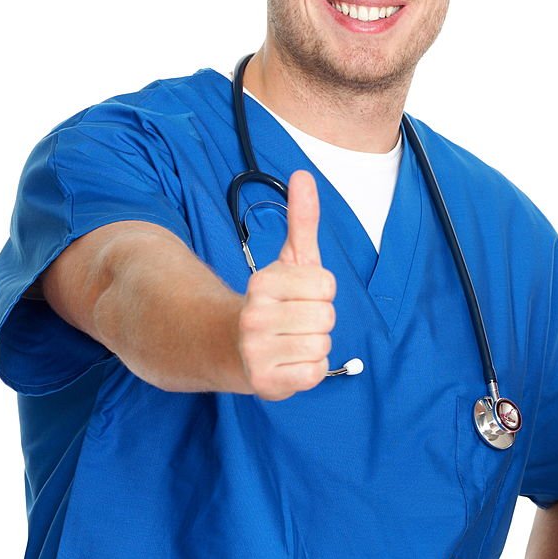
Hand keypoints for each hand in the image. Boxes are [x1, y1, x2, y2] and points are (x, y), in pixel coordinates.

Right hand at [236, 171, 336, 400]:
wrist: (230, 347)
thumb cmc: (273, 302)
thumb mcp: (289, 259)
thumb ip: (301, 219)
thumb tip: (303, 175)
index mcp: (263, 284)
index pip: (327, 286)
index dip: (320, 292)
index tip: (300, 296)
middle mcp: (255, 317)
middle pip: (327, 317)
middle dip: (318, 319)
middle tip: (295, 322)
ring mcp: (257, 353)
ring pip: (323, 345)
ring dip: (314, 345)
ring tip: (291, 341)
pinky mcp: (266, 384)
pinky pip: (316, 373)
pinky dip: (310, 370)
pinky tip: (290, 362)